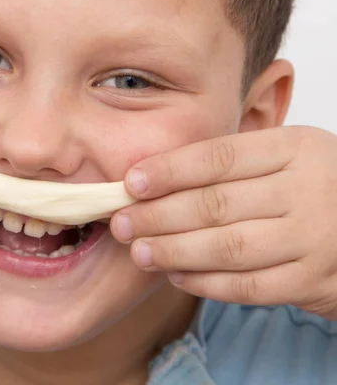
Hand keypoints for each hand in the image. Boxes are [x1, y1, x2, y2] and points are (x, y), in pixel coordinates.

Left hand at [110, 127, 336, 320]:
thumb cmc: (312, 183)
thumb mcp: (284, 155)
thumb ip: (232, 161)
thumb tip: (155, 174)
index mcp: (293, 148)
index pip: (219, 156)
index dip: (169, 170)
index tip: (131, 182)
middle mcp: (305, 189)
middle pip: (216, 204)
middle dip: (159, 215)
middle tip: (121, 223)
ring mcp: (313, 238)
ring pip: (229, 248)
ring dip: (175, 251)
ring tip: (140, 252)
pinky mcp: (314, 281)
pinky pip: (249, 287)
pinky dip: (207, 283)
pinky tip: (177, 275)